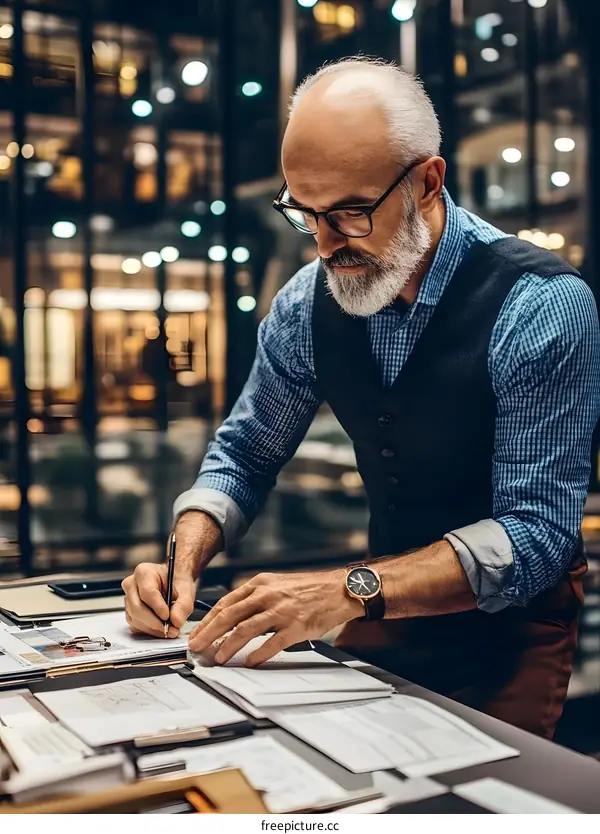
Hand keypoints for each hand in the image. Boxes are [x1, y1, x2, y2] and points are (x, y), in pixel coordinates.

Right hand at [122, 563, 195, 637]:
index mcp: (144, 573)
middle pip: (137, 607)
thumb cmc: (177, 582)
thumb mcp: (186, 590)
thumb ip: (183, 605)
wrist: (173, 582)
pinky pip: (135, 625)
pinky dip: (148, 630)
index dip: (157, 607)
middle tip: (170, 629)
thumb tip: (176, 621)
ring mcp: (128, 599)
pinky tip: (160, 628)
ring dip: (152, 628)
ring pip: (134, 618)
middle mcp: (131, 584)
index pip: (147, 592)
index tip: (168, 616)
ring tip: (168, 630)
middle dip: (154, 622)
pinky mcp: (129, 612)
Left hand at [188, 569, 363, 665]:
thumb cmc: (308, 589)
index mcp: (260, 583)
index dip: (208, 620)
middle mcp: (268, 595)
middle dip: (209, 634)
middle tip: (196, 647)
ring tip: (218, 658)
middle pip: (229, 616)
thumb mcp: (277, 584)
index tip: (197, 633)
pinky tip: (249, 662)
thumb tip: (231, 616)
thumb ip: (255, 596)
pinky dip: (258, 654)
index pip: (226, 602)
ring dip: (228, 646)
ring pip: (245, 630)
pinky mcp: (296, 626)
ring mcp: (282, 611)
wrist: (338, 589)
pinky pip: (272, 643)